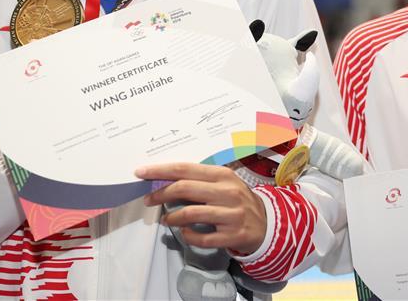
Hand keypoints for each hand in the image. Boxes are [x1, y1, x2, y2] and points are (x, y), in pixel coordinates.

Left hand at [135, 163, 266, 254]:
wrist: (266, 223)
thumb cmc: (237, 200)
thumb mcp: (223, 184)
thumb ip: (199, 181)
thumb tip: (166, 181)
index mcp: (223, 175)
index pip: (185, 169)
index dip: (161, 170)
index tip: (141, 172)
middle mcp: (228, 192)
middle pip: (185, 189)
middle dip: (161, 193)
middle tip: (148, 199)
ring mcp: (231, 214)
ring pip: (191, 213)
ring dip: (172, 217)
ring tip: (166, 219)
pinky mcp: (232, 235)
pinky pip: (202, 237)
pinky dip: (188, 235)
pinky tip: (185, 232)